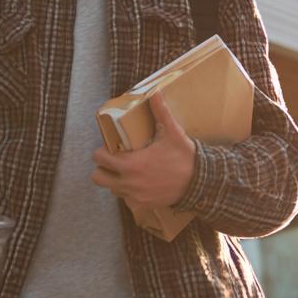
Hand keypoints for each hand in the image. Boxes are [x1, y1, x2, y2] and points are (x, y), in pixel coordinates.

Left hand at [91, 93, 196, 209]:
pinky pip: (126, 199)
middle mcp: (129, 182)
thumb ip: (161, 113)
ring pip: (111, 189)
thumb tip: (156, 93)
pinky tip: (139, 182)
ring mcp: (134, 196)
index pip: (99, 158)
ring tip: (128, 170)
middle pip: (97, 177)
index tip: (112, 146)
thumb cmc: (184, 156)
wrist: (199, 182)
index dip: (102, 150)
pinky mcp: (142, 205)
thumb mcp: (172, 133)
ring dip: (115, 180)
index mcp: (131, 163)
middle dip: (103, 168)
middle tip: (114, 160)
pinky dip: (129, 192)